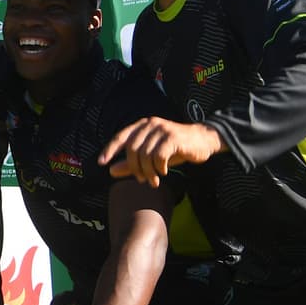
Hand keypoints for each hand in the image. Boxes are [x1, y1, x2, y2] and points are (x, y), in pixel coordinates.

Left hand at [101, 117, 223, 187]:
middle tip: (142, 180)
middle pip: (132, 150)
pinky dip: (159, 167)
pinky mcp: (173, 138)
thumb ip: (131, 162)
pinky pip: (159, 156)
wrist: (204, 141)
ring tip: (154, 179)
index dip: (109, 149)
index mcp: (142, 126)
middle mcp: (150, 124)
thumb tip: (110, 171)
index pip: (120, 137)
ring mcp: (162, 130)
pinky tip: (164, 172)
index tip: (101, 163)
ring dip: (148, 172)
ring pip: (145, 155)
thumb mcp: (151, 156)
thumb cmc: (175, 148)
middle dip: (134, 168)